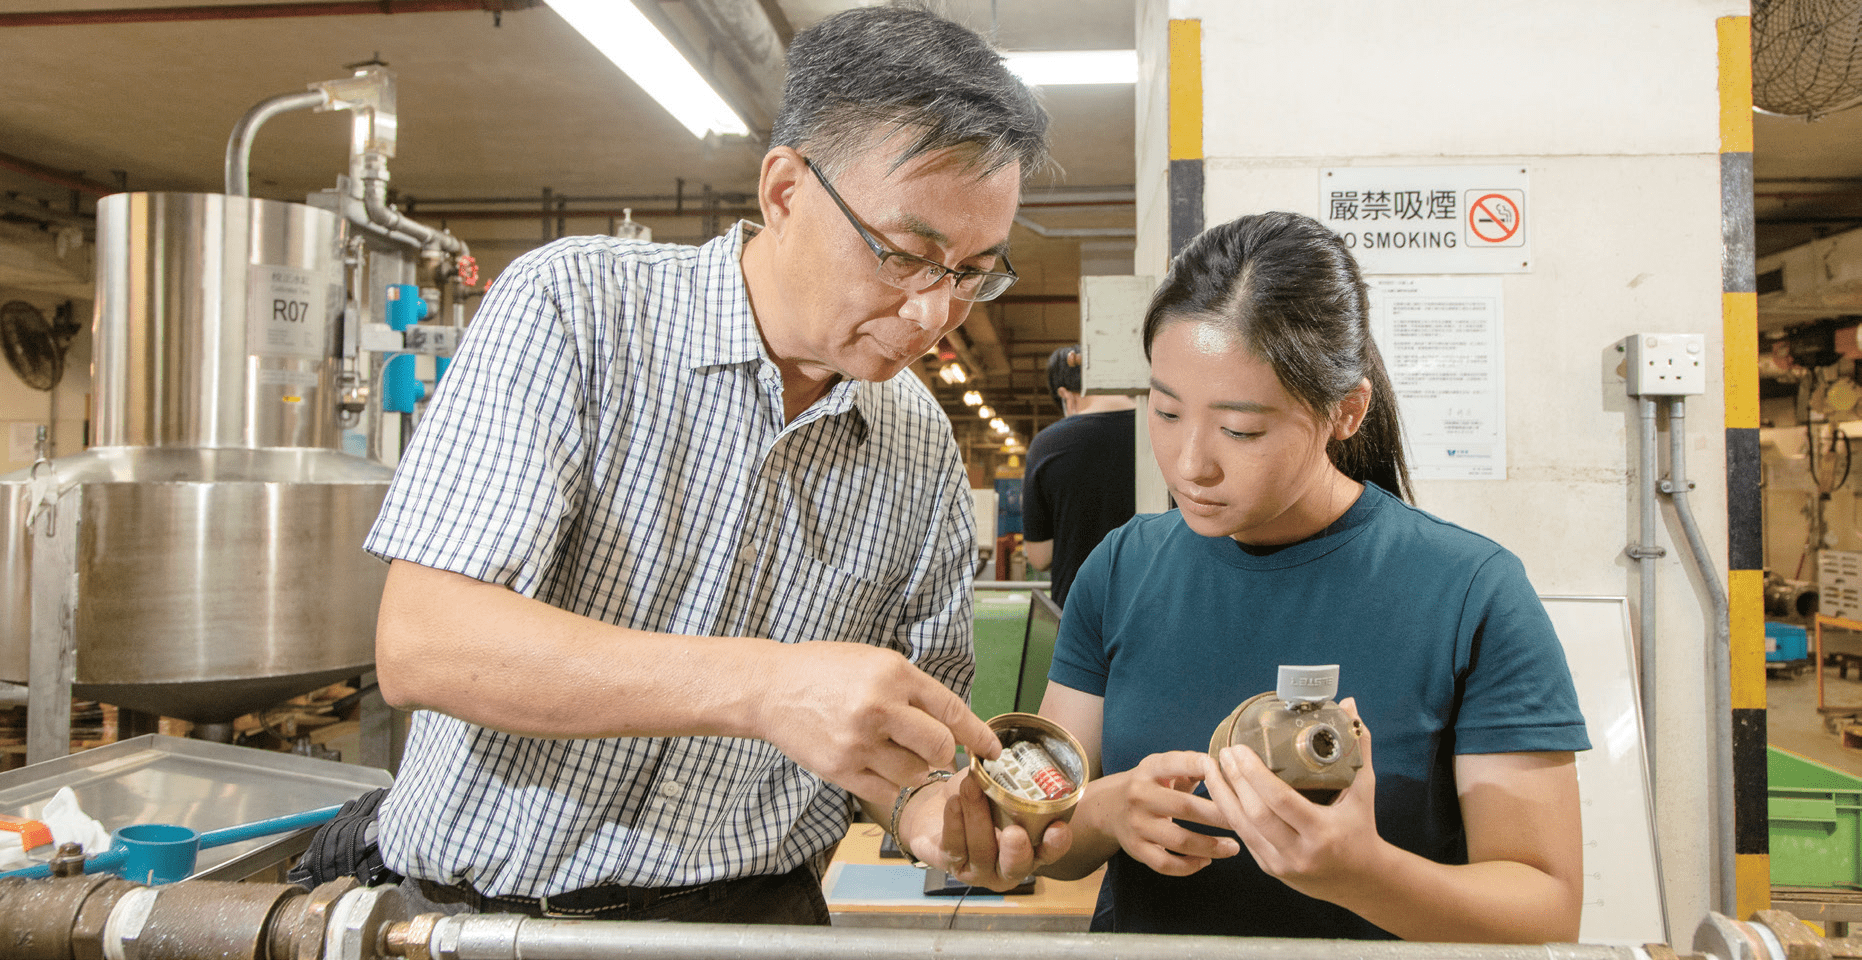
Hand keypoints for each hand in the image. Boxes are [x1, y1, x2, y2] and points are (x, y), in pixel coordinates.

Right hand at [752, 641, 999, 809]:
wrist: (770, 688)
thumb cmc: (825, 671)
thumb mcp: (874, 661)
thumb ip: (912, 689)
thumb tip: (952, 725)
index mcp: (893, 674)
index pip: (952, 710)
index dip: (979, 734)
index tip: (993, 750)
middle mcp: (879, 707)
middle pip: (939, 746)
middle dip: (943, 753)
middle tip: (935, 751)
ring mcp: (859, 742)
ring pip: (914, 773)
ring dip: (915, 769)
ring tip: (895, 752)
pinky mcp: (840, 769)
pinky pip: (886, 789)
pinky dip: (890, 783)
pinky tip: (877, 765)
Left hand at [903, 768, 1072, 891]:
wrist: (938, 806)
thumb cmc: (978, 796)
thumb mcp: (999, 783)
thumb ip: (1014, 773)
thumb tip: (1019, 746)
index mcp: (1029, 847)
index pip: (1050, 851)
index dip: (1057, 843)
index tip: (1057, 827)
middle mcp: (1007, 865)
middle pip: (1016, 866)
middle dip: (1016, 850)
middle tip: (1014, 831)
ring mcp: (979, 869)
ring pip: (981, 852)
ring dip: (977, 819)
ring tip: (971, 789)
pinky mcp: (951, 864)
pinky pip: (953, 848)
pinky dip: (954, 823)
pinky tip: (953, 803)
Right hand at [1089, 751, 1238, 875]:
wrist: (1109, 806)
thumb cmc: (1150, 784)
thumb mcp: (1163, 767)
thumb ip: (1192, 766)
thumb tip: (1229, 768)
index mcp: (1149, 769)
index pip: (1176, 763)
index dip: (1202, 766)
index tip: (1230, 773)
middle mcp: (1140, 795)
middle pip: (1184, 806)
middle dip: (1219, 814)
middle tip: (1245, 820)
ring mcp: (1137, 824)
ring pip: (1178, 840)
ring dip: (1210, 846)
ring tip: (1234, 847)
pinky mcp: (1136, 848)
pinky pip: (1165, 864)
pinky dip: (1189, 866)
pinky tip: (1206, 861)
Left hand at [1202, 697, 1385, 901]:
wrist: (1362, 881)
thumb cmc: (1362, 828)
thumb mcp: (1363, 789)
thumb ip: (1358, 747)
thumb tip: (1349, 704)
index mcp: (1323, 832)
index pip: (1280, 800)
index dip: (1254, 774)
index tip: (1238, 749)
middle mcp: (1299, 852)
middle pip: (1255, 813)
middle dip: (1233, 780)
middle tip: (1223, 752)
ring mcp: (1281, 865)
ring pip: (1242, 827)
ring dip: (1222, 795)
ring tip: (1211, 768)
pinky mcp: (1270, 869)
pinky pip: (1244, 837)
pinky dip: (1230, 812)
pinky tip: (1220, 791)